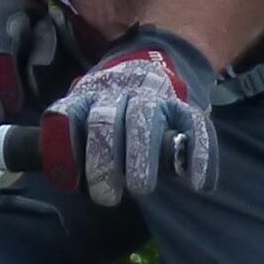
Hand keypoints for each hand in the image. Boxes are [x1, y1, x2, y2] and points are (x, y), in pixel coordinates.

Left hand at [42, 26, 220, 205]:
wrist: (154, 66)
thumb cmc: (111, 110)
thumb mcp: (84, 116)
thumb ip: (70, 142)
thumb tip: (62, 178)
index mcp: (85, 97)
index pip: (67, 117)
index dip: (65, 148)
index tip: (70, 181)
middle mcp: (116, 93)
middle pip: (104, 122)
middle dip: (103, 160)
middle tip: (106, 197)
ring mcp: (153, 96)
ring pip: (144, 119)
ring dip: (141, 156)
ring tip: (141, 190)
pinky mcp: (186, 106)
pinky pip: (196, 127)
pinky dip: (201, 156)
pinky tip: (200, 185)